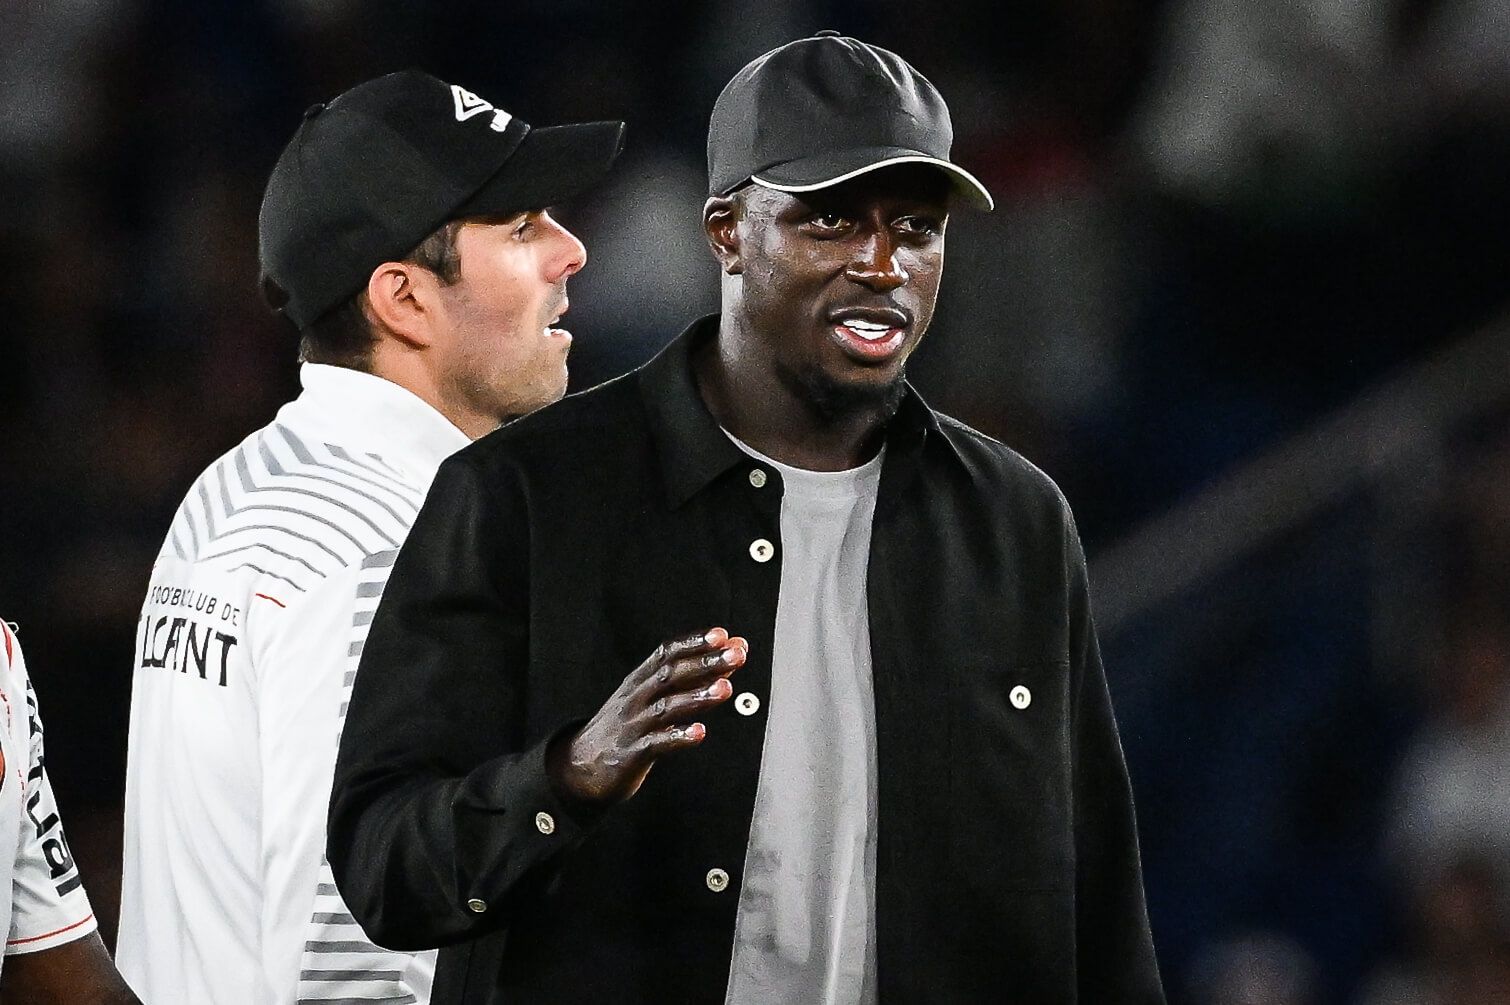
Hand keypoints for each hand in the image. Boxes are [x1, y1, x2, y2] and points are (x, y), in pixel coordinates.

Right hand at [546, 628, 747, 807]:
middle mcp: (635, 698)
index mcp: (639, 681)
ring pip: (666, 706)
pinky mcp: (631, 754)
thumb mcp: (647, 697)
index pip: (667, 653)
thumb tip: (728, 657)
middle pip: (671, 674)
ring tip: (724, 690)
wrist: (580, 766)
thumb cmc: (624, 727)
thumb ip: (688, 679)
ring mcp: (632, 725)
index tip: (723, 636)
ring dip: (697, 696)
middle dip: (706, 663)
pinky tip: (698, 733)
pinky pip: (656, 744)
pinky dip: (677, 737)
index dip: (695, 643)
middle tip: (736, 656)